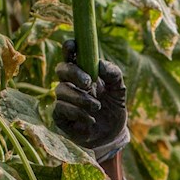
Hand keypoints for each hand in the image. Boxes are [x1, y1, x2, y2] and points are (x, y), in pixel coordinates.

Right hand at [53, 39, 129, 161]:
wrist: (112, 134)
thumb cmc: (113, 108)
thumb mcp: (119, 90)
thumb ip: (114, 74)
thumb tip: (100, 64)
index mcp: (82, 72)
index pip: (71, 55)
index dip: (69, 47)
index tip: (73, 45)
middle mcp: (69, 83)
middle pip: (61, 69)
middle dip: (74, 73)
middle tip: (89, 83)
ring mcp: (63, 99)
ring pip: (60, 90)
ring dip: (81, 98)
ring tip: (97, 107)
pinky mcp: (60, 116)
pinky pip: (61, 108)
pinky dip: (78, 113)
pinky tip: (90, 119)